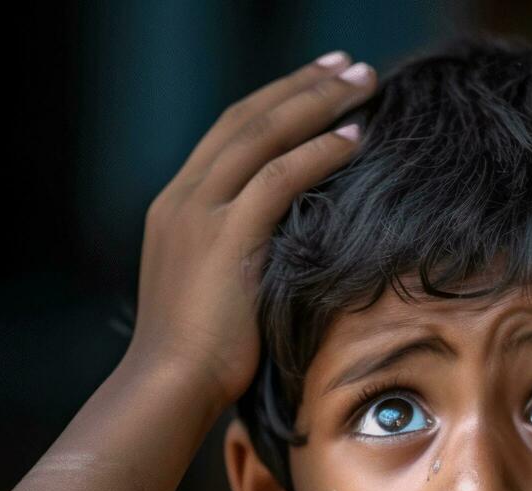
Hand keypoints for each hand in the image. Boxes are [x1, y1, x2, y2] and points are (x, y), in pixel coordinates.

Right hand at [125, 52, 374, 411]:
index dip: (275, 103)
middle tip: (348, 65)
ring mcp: (199, 214)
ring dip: (317, 104)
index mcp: (176, 206)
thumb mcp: (214, 289)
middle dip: (301, 85)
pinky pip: (277, 178)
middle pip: (246, 119)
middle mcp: (183, 198)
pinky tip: (353, 137)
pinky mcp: (224, 238)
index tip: (316, 83)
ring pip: (262, 135)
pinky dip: (318, 152)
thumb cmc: (199, 355)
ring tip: (363, 84)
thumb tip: (286, 246)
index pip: (228, 134)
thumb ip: (240, 254)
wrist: (168, 384)